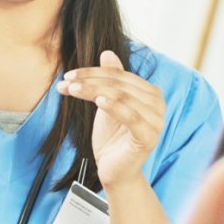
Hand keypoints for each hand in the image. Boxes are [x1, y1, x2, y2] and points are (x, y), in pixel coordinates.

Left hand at [62, 49, 165, 188]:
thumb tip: (108, 52)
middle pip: (119, 85)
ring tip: (72, 90)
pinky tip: (98, 100)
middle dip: (89, 81)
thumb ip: (111, 80)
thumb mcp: (106, 103)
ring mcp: (156, 121)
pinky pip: (131, 117)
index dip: (93, 72)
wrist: (114, 170)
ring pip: (122, 97)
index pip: (119, 75)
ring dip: (94, 90)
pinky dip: (114, 106)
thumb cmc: (112, 137)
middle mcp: (158, 104)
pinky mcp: (149, 137)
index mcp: (150, 93)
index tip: (68, 75)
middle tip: (66, 82)